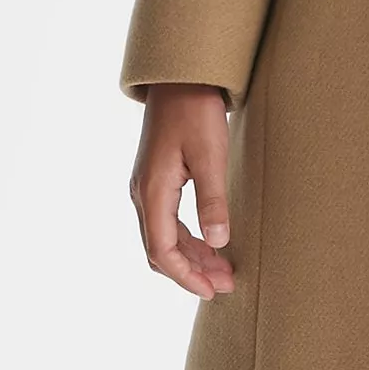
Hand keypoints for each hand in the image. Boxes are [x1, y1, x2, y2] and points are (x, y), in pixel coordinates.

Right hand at [130, 84, 235, 298]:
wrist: (181, 78)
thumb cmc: (197, 112)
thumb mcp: (211, 156)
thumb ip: (213, 200)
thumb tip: (218, 243)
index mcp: (152, 191)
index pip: (161, 250)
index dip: (186, 277)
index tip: (213, 291)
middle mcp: (142, 193)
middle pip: (159, 249)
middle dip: (191, 272)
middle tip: (226, 285)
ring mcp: (147, 187)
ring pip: (163, 237)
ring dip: (191, 258)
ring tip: (223, 271)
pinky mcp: (156, 180)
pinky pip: (166, 222)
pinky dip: (187, 240)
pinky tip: (211, 244)